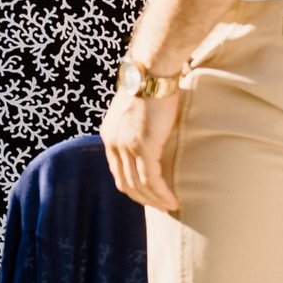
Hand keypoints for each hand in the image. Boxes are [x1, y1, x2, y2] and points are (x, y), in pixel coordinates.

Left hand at [100, 85, 183, 211]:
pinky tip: (173, 201)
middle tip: (160, 207)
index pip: (117, 170)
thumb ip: (137, 127)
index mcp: (109, 136)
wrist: (152, 74)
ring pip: (138, 185)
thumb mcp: (136, 111)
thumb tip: (151, 135)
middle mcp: (113, 143)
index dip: (132, 186)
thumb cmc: (150, 88)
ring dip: (155, 200)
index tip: (148, 195)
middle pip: (124, 182)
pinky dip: (162, 194)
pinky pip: (151, 179)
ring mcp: (126, 146)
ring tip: (170, 208)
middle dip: (142, 199)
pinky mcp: (142, 147)